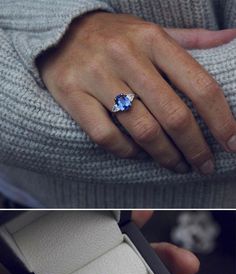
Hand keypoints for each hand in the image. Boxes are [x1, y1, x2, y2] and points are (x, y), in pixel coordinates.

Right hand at [37, 11, 235, 174]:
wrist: (60, 32)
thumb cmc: (114, 37)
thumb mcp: (153, 31)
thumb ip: (193, 39)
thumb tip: (233, 39)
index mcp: (153, 38)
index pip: (199, 85)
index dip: (221, 120)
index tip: (231, 143)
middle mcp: (126, 56)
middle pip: (173, 115)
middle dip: (195, 148)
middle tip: (203, 165)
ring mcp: (97, 76)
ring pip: (142, 130)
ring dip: (165, 155)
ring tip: (176, 165)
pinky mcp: (72, 94)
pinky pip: (106, 135)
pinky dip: (127, 152)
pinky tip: (138, 154)